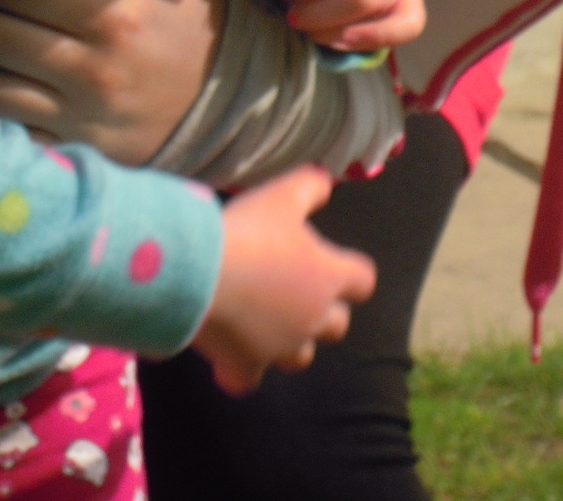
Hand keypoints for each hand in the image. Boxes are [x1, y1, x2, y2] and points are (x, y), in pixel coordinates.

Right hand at [192, 166, 375, 394]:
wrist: (199, 274)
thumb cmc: (249, 232)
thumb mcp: (283, 195)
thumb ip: (311, 187)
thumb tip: (326, 183)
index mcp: (328, 277)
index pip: (363, 280)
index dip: (351, 271)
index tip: (332, 260)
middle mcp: (313, 319)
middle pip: (337, 325)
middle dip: (325, 311)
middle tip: (297, 289)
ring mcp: (280, 348)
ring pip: (301, 357)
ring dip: (290, 342)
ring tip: (267, 321)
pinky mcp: (245, 366)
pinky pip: (248, 380)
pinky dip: (242, 370)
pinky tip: (230, 355)